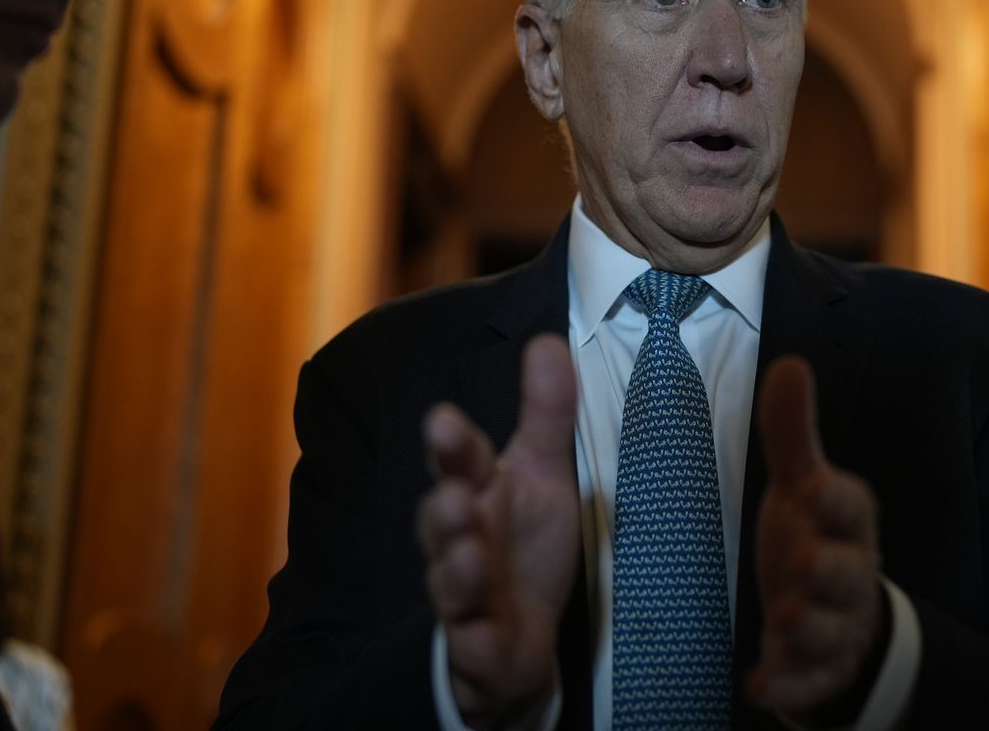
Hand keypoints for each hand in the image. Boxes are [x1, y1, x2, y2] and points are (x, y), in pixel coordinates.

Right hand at [417, 334, 579, 727]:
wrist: (519, 638)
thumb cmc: (524, 545)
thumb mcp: (544, 475)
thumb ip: (546, 413)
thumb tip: (546, 340)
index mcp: (477, 492)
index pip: (461, 461)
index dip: (451, 442)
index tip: (443, 420)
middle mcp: (460, 540)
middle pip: (442, 520)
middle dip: (444, 508)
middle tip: (455, 495)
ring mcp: (465, 597)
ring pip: (450, 583)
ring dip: (455, 570)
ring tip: (469, 555)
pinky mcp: (478, 648)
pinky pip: (470, 646)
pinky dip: (473, 641)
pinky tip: (477, 635)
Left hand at [748, 356, 888, 720]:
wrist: (835, 615)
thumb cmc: (813, 536)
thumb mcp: (800, 487)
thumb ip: (792, 433)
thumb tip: (790, 363)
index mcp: (847, 524)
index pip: (854, 506)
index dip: (836, 499)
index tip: (811, 487)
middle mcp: (849, 574)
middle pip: (850, 572)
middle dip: (828, 569)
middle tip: (800, 563)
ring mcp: (836, 625)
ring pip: (831, 629)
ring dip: (807, 625)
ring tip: (783, 619)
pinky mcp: (817, 670)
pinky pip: (809, 682)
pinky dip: (788, 686)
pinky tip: (760, 685)